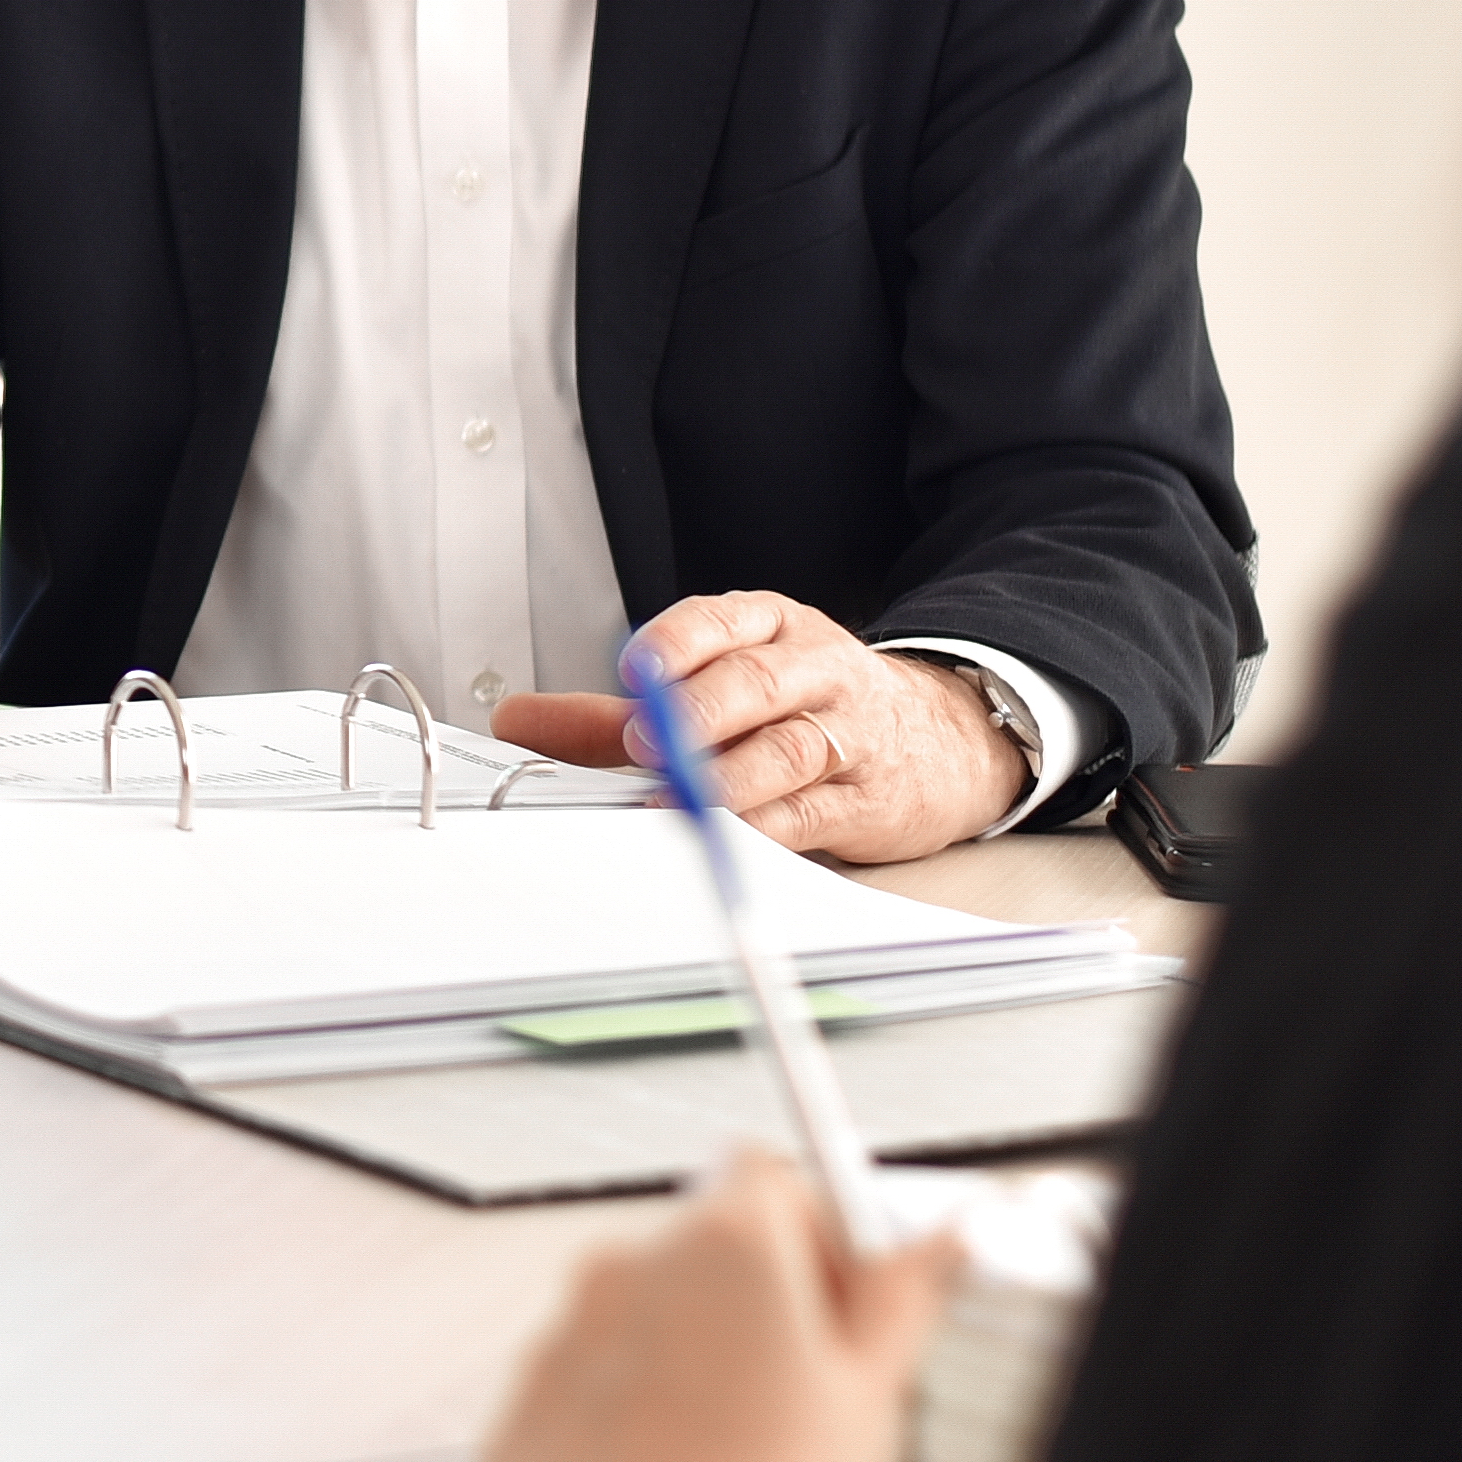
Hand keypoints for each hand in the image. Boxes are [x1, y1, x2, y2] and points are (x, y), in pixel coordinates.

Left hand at [482, 1148, 959, 1461]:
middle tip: (792, 1395)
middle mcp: (622, 1271)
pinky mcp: (517, 1421)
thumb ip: (901, 1290)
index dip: (809, 1233)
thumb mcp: (875, 1391)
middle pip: (692, 1253)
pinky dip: (612, 1431)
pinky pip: (573, 1403)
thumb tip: (942, 1231)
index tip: (832, 1294)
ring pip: (629, 1329)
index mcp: (722, 1243)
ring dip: (674, 1367)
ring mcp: (558, 1346)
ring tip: (729, 1459)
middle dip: (741, 1305)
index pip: (765, 1176)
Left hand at [486, 594, 1025, 861]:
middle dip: (698, 711)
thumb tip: (520, 722)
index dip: (675, 644)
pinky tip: (731, 839)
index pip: (719, 622)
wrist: (941, 741)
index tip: (632, 671)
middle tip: (646, 742)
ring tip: (675, 802)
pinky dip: (767, 827)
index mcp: (770, 628)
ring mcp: (846, 734)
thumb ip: (613, 713)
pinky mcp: (865, 799)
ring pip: (789, 748)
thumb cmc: (807, 707)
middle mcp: (813, 671)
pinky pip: (814, 811)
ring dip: (728, 778)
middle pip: (758, 683)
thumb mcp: (716, 688)